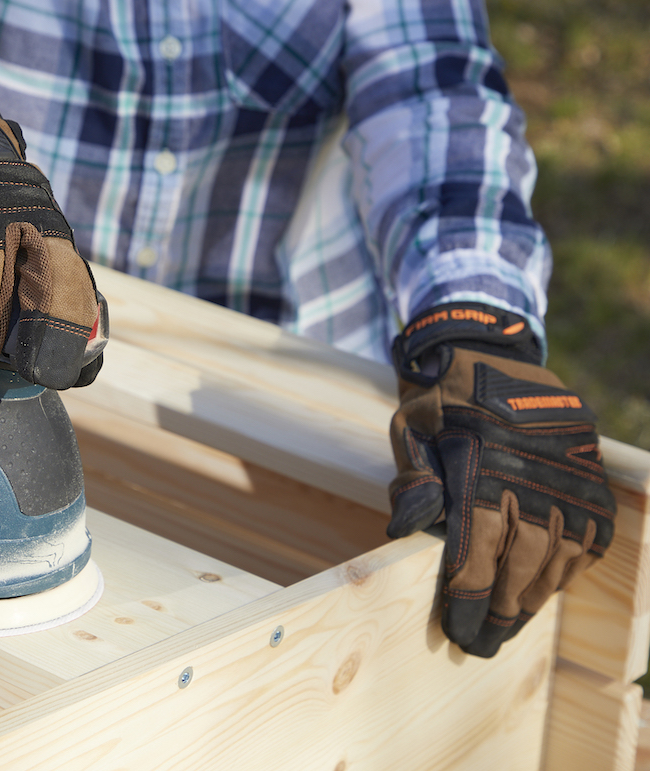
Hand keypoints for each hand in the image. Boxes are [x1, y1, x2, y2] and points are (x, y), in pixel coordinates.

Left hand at [387, 302, 615, 656]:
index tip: (459, 631)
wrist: (487, 351)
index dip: (469, 600)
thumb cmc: (438, 399)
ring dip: (536, 594)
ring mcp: (566, 474)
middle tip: (485, 642)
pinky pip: (590, 532)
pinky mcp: (589, 471)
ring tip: (514, 621)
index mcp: (478, 468)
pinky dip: (572, 564)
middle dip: (502, 609)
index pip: (476, 553)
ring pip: (558, 554)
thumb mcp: (409, 429)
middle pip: (520, 563)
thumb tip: (403, 530)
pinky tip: (550, 584)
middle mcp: (528, 475)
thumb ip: (413, 480)